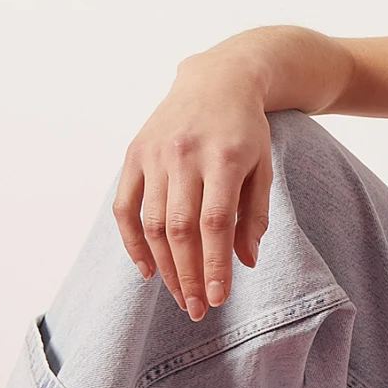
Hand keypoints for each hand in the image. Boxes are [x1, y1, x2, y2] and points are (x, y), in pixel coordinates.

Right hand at [113, 44, 272, 320]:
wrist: (216, 79)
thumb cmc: (246, 131)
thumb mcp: (262, 168)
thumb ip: (255, 215)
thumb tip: (244, 262)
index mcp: (223, 158)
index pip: (215, 224)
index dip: (214, 265)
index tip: (218, 298)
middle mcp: (184, 155)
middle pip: (180, 229)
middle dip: (188, 275)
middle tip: (197, 308)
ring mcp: (154, 153)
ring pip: (152, 222)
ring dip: (164, 266)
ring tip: (180, 295)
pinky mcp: (134, 153)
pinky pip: (125, 206)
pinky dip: (132, 241)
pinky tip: (146, 269)